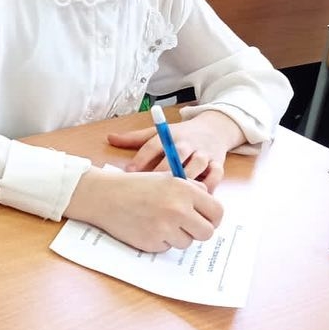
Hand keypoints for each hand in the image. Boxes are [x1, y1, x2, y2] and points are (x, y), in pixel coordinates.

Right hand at [65, 167, 224, 252]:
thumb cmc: (135, 186)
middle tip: (185, 226)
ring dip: (176, 236)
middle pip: (206, 232)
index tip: (205, 220)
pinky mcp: (152, 242)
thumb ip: (191, 189)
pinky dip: (159, 241)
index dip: (212, 218)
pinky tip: (146, 227)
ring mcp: (164, 228)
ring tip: (158, 222)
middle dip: (197, 231)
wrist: (104, 196)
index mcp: (184, 190)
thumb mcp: (166, 178)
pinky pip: (166, 248)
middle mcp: (177, 209)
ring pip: (186, 243)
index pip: (217, 212)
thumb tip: (209, 206)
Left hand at [106, 110, 244, 190]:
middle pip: (175, 155)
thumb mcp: (158, 133)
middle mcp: (187, 143)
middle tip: (151, 191)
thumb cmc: (180, 136)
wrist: (214, 129)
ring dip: (186, 181)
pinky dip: (208, 187)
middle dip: (163, 172)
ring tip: (174, 199)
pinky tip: (196, 201)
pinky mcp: (219, 162)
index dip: (141, 159)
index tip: (129, 173)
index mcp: (169, 136)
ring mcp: (204, 153)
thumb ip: (134, 138)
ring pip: (196, 165)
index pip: (153, 145)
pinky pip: (215, 175)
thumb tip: (109, 137)